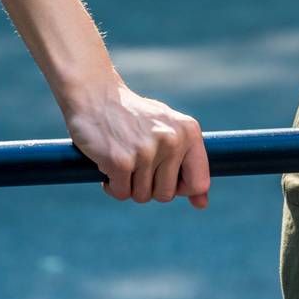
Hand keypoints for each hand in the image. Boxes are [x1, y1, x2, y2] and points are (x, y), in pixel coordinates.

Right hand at [61, 74, 211, 207]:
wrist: (95, 94)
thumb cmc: (133, 116)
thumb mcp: (168, 128)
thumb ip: (187, 162)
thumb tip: (202, 204)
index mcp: (189, 131)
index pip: (199, 182)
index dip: (181, 188)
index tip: (165, 177)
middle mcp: (172, 140)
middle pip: (166, 195)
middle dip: (149, 186)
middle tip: (137, 162)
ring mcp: (147, 151)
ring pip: (142, 196)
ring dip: (129, 185)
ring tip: (123, 158)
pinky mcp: (121, 161)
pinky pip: (121, 193)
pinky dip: (112, 185)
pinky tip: (108, 162)